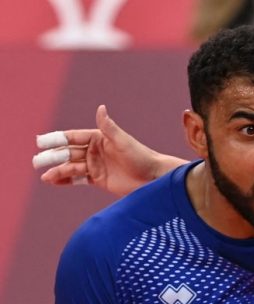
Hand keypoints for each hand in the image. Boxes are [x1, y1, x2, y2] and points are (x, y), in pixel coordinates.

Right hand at [33, 104, 186, 195]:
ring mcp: (95, 165)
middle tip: (36, 162)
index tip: (40, 142)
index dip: (56, 139)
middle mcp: (95, 151)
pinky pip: (78, 180)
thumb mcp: (123, 141)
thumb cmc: (141, 157)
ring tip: (44, 177)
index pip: (72, 137)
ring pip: (71, 167)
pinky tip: (54, 182)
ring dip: (57, 171)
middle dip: (52, 157)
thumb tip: (100, 108)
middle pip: (68, 153)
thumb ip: (109, 127)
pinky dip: (66, 181)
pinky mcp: (98, 179)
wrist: (153, 178)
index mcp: (98, 138)